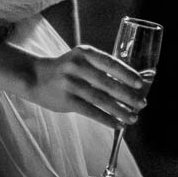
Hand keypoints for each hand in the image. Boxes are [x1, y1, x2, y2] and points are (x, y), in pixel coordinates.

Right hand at [26, 44, 148, 128]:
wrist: (35, 77)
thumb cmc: (66, 68)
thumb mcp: (81, 59)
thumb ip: (100, 67)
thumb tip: (129, 82)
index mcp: (85, 52)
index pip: (110, 62)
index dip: (126, 73)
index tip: (140, 83)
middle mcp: (77, 66)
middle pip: (107, 83)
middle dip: (127, 95)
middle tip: (142, 103)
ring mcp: (70, 84)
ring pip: (100, 100)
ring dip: (119, 110)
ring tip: (133, 118)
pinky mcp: (66, 100)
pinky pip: (90, 111)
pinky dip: (105, 118)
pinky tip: (117, 124)